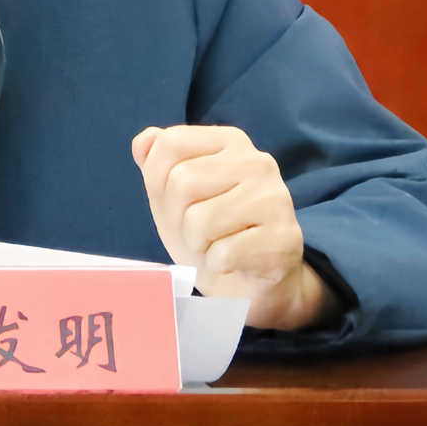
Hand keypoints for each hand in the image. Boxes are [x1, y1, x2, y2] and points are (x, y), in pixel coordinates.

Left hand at [132, 125, 336, 330]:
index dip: (156, 179)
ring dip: (196, 244)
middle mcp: (257, 161)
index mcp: (230, 141)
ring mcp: (274, 198)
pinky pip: (223, 253)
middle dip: (177, 217)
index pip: (171, 142)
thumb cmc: (211, 233)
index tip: (175, 201)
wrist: (251, 283)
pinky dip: (217, 264)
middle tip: (196, 231)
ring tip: (215, 244)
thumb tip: (143, 141)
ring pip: (199, 220)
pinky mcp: (283, 238)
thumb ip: (157, 162)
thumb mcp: (172, 195)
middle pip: (182, 181)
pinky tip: (234, 261)